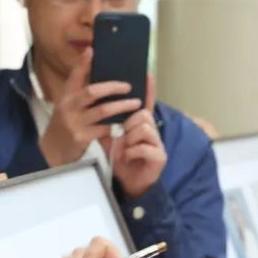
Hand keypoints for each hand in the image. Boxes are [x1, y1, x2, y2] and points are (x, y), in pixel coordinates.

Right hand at [39, 48, 141, 166]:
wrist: (53, 150)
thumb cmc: (68, 124)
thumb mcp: (70, 106)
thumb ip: (83, 94)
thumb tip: (102, 79)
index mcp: (66, 96)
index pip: (74, 76)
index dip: (83, 63)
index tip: (92, 50)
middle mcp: (68, 106)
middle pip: (92, 92)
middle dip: (113, 87)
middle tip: (128, 86)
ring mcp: (74, 122)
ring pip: (103, 111)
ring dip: (122, 106)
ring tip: (136, 103)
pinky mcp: (81, 137)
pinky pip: (105, 129)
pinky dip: (118, 125)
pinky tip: (128, 122)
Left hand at [104, 74, 165, 198]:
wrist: (130, 183)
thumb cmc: (123, 160)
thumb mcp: (110, 139)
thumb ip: (108, 124)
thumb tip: (97, 107)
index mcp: (141, 125)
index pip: (146, 104)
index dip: (148, 90)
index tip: (147, 74)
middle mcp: (152, 131)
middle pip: (142, 114)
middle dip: (128, 125)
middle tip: (121, 138)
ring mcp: (158, 143)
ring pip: (143, 128)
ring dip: (129, 140)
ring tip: (124, 150)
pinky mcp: (160, 156)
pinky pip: (145, 147)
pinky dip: (132, 152)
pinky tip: (128, 157)